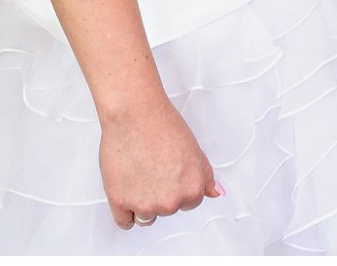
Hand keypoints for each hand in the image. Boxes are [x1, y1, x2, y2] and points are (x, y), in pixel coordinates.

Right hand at [99, 103, 222, 229]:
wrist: (135, 114)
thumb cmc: (162, 126)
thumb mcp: (195, 151)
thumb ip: (205, 177)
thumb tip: (216, 193)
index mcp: (192, 190)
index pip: (188, 203)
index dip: (178, 186)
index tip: (169, 171)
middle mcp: (170, 202)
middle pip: (166, 210)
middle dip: (160, 193)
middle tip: (153, 167)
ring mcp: (145, 205)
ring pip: (145, 217)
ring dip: (141, 202)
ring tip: (139, 173)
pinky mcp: (120, 203)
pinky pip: (125, 222)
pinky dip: (124, 210)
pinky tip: (126, 189)